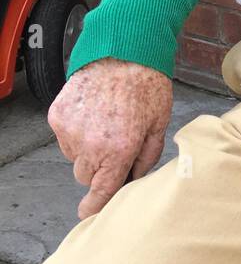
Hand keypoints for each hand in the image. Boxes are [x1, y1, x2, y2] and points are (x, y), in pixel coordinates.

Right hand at [47, 58, 173, 219]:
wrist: (123, 51)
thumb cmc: (147, 85)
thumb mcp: (159, 125)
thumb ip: (147, 158)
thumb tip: (135, 179)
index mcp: (119, 151)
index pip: (101, 192)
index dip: (95, 206)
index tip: (89, 213)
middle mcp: (90, 145)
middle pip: (87, 176)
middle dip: (100, 168)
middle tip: (116, 145)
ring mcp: (70, 130)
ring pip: (75, 157)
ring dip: (88, 149)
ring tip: (106, 123)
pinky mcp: (58, 116)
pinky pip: (65, 137)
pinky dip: (77, 131)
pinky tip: (93, 113)